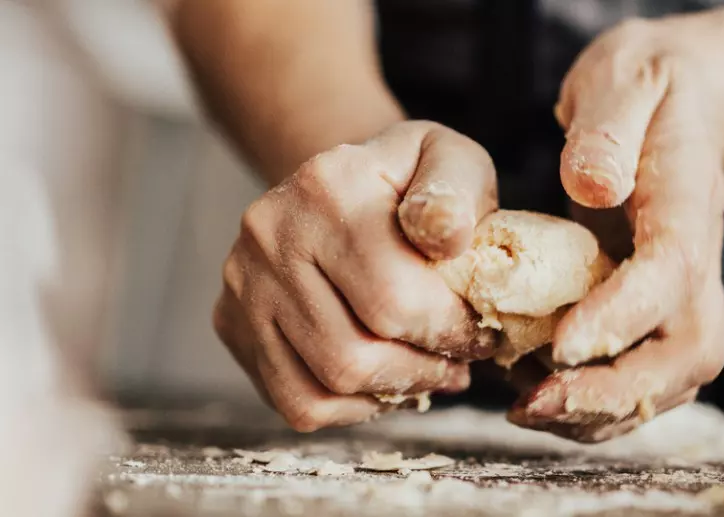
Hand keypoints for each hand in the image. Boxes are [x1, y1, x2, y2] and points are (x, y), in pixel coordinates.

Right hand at [215, 121, 497, 430]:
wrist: (339, 186)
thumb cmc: (407, 182)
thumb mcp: (448, 160)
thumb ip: (456, 193)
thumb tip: (447, 238)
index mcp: (327, 186)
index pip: (393, 298)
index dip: (452, 332)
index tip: (482, 334)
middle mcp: (271, 233)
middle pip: (354, 354)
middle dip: (425, 369)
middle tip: (459, 361)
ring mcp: (243, 282)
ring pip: (326, 386)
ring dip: (393, 392)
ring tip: (428, 370)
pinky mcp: (232, 322)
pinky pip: (296, 401)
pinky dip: (352, 407)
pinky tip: (385, 380)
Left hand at [508, 19, 723, 441]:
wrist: (679, 99)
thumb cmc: (644, 85)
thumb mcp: (624, 79)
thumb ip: (608, 128)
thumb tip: (594, 187)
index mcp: (689, 200)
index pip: (671, 271)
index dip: (622, 316)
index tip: (559, 346)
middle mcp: (698, 259)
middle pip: (685, 352)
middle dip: (612, 392)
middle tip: (533, 403)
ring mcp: (684, 292)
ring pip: (668, 379)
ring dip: (600, 411)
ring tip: (526, 409)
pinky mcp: (660, 310)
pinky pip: (643, 375)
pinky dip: (595, 402)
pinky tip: (537, 393)